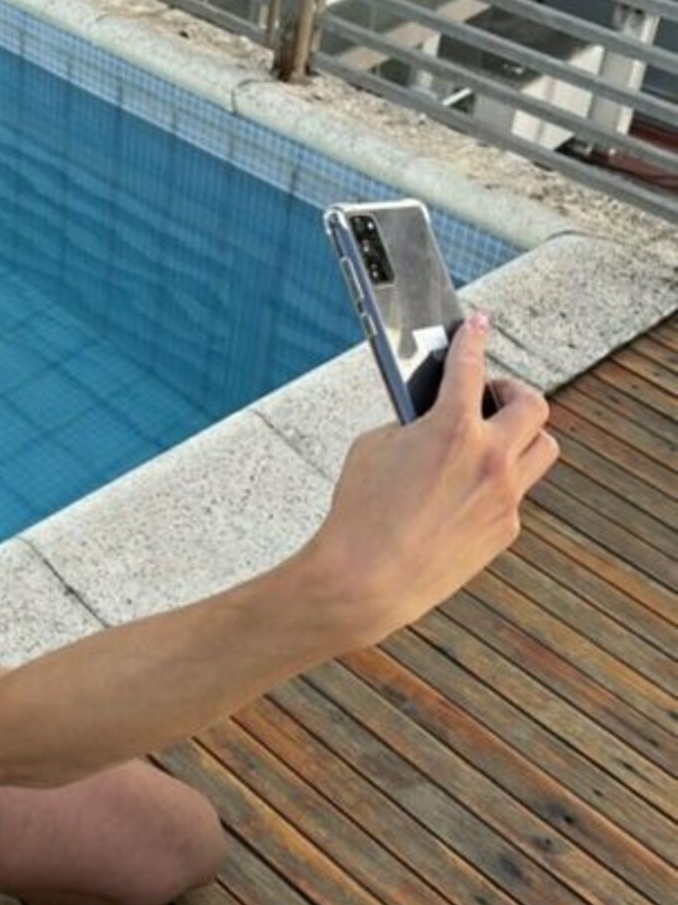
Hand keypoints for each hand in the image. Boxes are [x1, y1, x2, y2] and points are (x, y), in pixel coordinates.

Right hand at [310, 313, 558, 648]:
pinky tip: (466, 491)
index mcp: (452, 428)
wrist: (366, 580)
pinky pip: (515, 493)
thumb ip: (414, 424)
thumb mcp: (375, 447)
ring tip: (495, 439)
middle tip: (491, 394)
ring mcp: (504, 496)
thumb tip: (434, 418)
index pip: (471, 365)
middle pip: (533, 405)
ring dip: (522, 435)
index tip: (477, 324)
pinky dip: (497, 483)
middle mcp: (490, 458)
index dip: (474, 337)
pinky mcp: (504, 530)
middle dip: (512, 390)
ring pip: (543, 448)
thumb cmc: (360, 511)